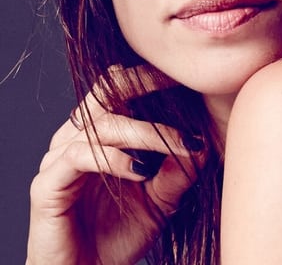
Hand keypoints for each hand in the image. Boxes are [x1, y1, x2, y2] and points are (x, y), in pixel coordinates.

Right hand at [26, 69, 204, 264]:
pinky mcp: (47, 185)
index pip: (116, 88)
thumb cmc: (117, 235)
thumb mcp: (158, 201)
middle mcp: (74, 138)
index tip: (180, 76)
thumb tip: (203, 143)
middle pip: (105, 93)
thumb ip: (176, 172)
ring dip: (143, 131)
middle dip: (142, 84)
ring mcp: (58, 160)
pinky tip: (141, 170)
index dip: (145, 77)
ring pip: (101, 125)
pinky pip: (79, 157)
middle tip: (177, 86)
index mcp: (96, 134)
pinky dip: (113, 159)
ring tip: (176, 143)